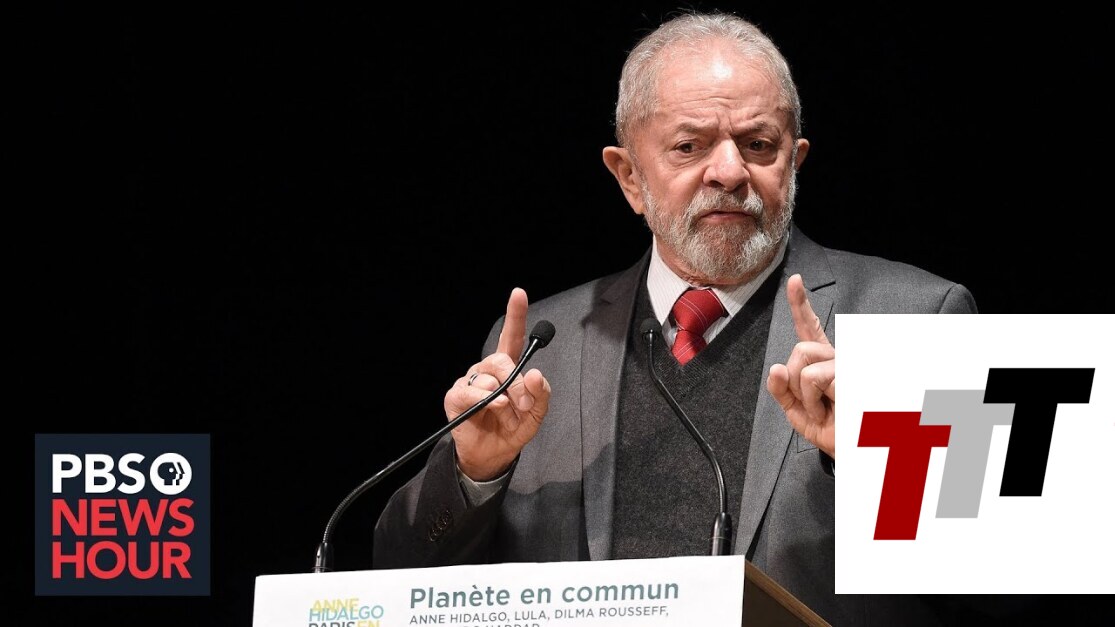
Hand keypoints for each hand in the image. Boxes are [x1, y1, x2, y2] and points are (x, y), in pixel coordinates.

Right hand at [444, 287, 551, 480]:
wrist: (494, 455)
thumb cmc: (513, 428)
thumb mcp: (537, 413)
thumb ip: (541, 393)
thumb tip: (534, 373)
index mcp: (508, 368)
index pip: (512, 336)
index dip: (515, 314)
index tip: (519, 294)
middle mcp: (487, 369)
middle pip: (502, 360)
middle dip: (519, 384)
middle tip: (524, 406)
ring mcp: (470, 381)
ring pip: (489, 376)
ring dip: (504, 400)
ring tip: (507, 417)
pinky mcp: (455, 396)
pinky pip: (470, 391)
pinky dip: (485, 400)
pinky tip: (492, 408)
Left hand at [766, 274, 834, 457]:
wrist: (855, 454)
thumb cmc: (834, 433)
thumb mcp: (799, 413)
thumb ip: (782, 391)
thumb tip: (776, 369)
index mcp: (825, 364)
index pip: (810, 330)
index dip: (801, 304)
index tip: (795, 281)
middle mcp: (838, 359)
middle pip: (799, 348)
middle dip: (794, 380)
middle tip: (812, 404)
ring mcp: (847, 366)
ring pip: (804, 362)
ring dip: (804, 394)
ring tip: (824, 410)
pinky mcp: (852, 375)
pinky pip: (814, 377)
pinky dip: (813, 401)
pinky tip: (831, 412)